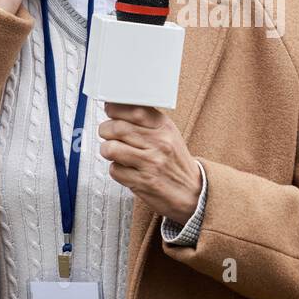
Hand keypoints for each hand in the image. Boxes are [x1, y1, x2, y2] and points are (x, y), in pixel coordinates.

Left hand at [98, 103, 201, 222]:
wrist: (193, 192)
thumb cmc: (175, 162)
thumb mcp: (168, 134)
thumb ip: (146, 121)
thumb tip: (117, 107)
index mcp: (164, 127)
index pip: (134, 109)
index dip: (115, 109)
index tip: (111, 113)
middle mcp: (159, 143)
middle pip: (117, 128)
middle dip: (105, 130)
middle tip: (108, 134)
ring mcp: (151, 163)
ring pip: (111, 148)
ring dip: (106, 150)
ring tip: (113, 152)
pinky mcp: (143, 182)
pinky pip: (115, 170)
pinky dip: (116, 170)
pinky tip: (125, 169)